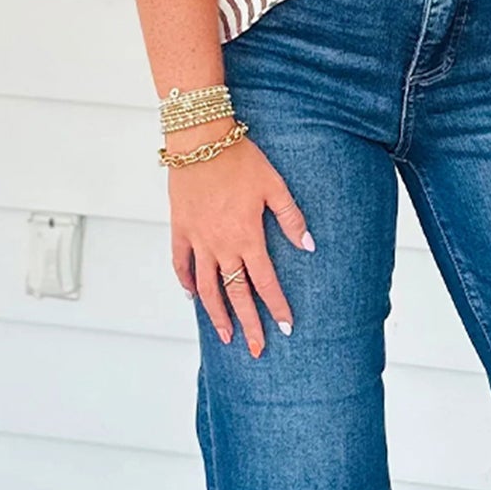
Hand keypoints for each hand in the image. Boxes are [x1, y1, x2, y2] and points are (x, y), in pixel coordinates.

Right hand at [167, 121, 314, 354]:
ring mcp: (198, 240)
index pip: (265, 282)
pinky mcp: (181, 229)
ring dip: (216, 314)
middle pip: (236, 294)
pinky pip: (181, 263)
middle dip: (248, 323)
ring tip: (225, 334)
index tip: (285, 327)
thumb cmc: (240, 159)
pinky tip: (192, 296)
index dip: (276, 306)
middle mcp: (222, 245)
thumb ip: (292, 218)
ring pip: (206, 287)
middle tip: (256, 349)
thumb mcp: (274, 186)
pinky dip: (186, 282)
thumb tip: (309, 245)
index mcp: (247, 236)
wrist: (200, 140)